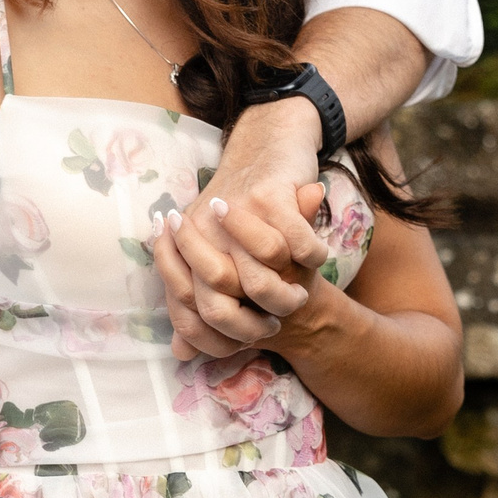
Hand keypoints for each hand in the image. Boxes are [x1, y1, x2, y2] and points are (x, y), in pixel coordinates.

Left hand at [163, 99, 330, 355]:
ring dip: (286, 291)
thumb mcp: (220, 251)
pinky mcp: (269, 195)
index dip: (220, 331)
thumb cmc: (244, 208)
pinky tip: (317, 257)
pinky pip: (293, 245)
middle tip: (280, 316)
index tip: (250, 334)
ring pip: (259, 278)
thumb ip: (200, 301)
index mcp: (184, 240)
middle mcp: (200, 226)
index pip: (190, 307)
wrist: (269, 142)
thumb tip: (180, 355)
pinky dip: (311, 257)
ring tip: (300, 290)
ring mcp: (234, 211)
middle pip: (221, 296)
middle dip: (256, 316)